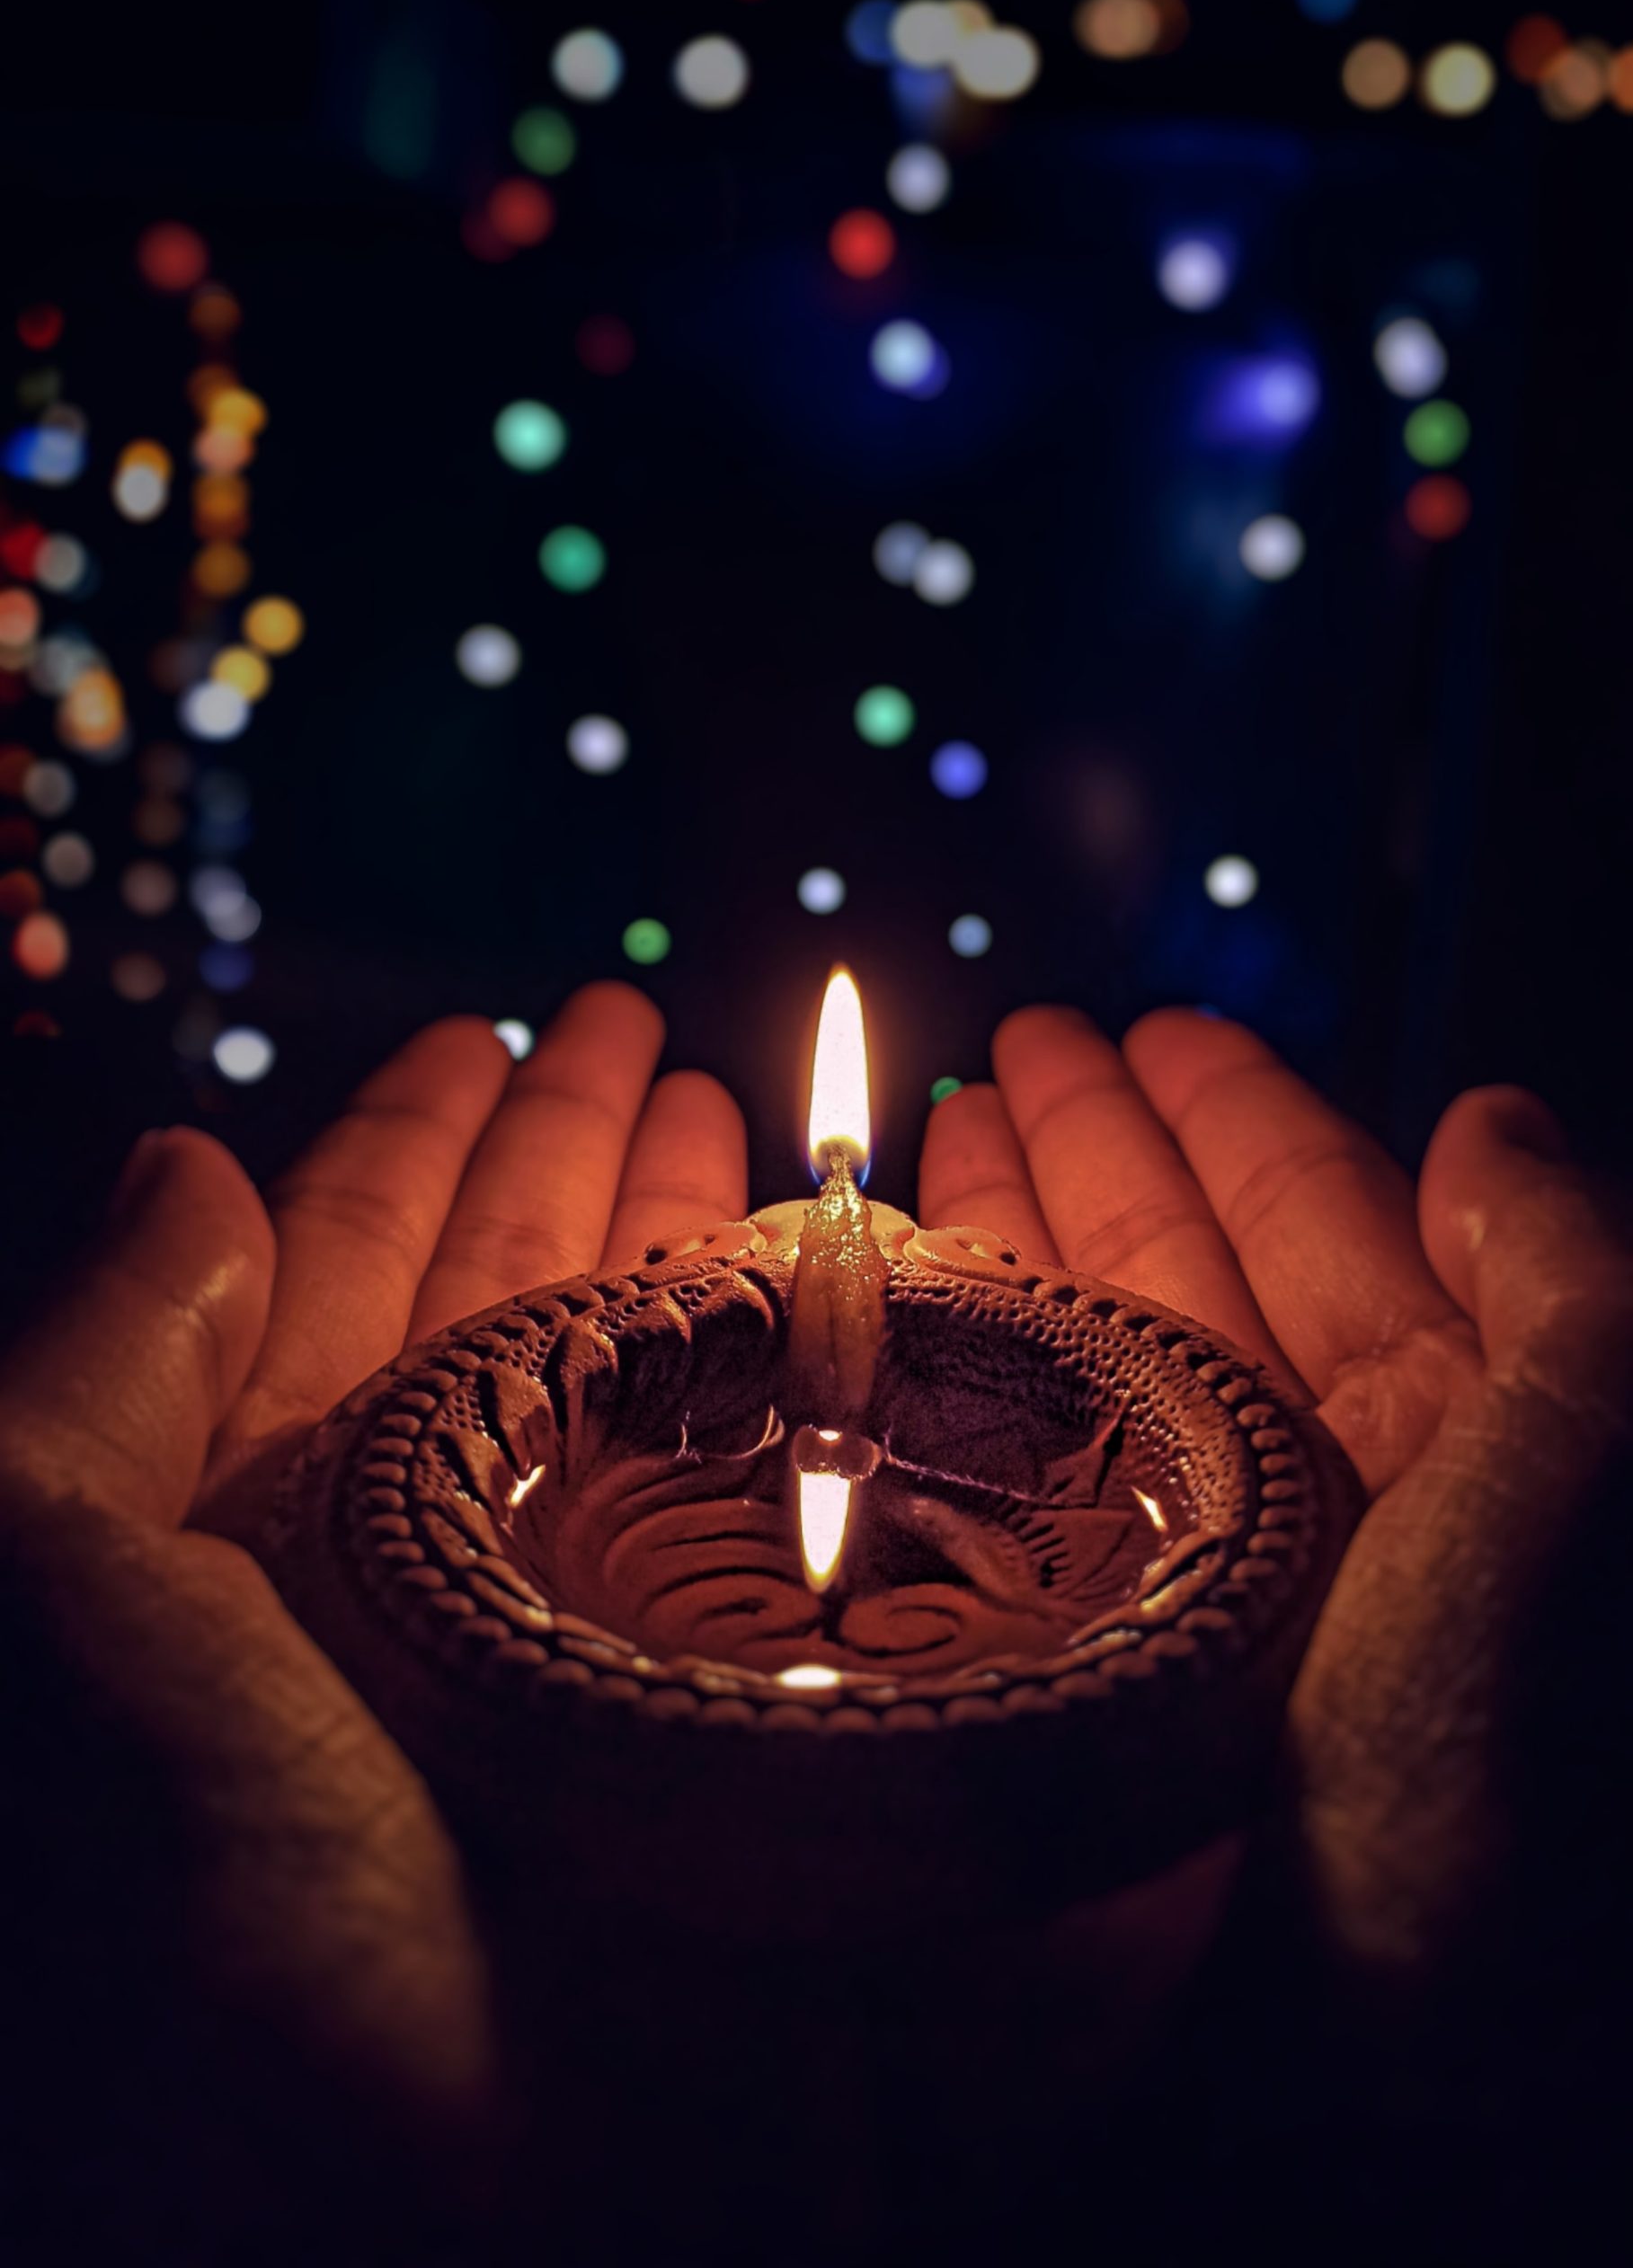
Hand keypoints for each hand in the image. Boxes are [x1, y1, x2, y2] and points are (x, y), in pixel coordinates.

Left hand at [0, 985, 745, 2254]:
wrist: (456, 2261)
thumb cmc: (224, 1962)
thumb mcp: (71, 1636)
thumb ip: (99, 1392)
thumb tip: (178, 1161)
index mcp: (296, 1536)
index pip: (363, 1273)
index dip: (428, 1140)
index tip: (501, 1022)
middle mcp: (464, 1576)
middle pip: (540, 1313)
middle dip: (592, 1162)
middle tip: (656, 1032)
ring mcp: (633, 1648)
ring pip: (687, 1397)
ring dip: (722, 1255)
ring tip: (761, 1129)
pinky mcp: (779, 1729)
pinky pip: (829, 1519)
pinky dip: (865, 1406)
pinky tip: (897, 1305)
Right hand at [919, 1006, 1630, 1996]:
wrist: (1373, 2097)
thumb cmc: (1491, 1797)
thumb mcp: (1569, 1499)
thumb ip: (1562, 1295)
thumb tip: (1490, 1117)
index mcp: (1454, 1453)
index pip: (1332, 1230)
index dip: (1239, 1116)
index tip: (1147, 1023)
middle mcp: (1319, 1510)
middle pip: (1193, 1281)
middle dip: (1102, 1155)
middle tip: (1007, 1047)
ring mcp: (1191, 1587)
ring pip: (1093, 1371)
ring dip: (1023, 1245)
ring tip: (937, 1139)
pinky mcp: (1084, 1668)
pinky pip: (1013, 1485)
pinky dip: (962, 1386)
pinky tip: (900, 1312)